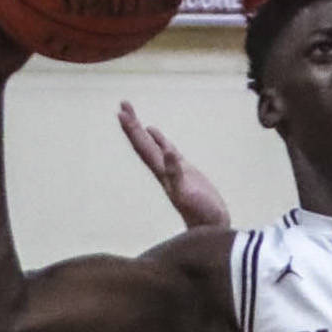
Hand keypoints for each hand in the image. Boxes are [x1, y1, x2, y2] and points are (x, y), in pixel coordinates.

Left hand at [119, 103, 230, 228]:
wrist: (210, 227)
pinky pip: (167, 151)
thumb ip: (176, 173)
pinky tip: (154, 132)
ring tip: (131, 113)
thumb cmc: (200, 214)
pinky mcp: (185, 171)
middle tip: (123, 103)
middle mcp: (163, 169)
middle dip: (132, 124)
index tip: (122, 113)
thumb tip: (168, 152)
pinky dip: (159, 140)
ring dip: (141, 129)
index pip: (143, 147)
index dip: (132, 130)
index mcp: (161, 172)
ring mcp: (173, 169)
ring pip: (152, 145)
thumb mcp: (187, 193)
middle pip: (143, 143)